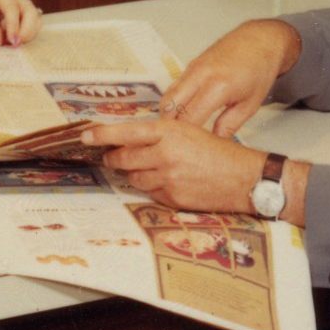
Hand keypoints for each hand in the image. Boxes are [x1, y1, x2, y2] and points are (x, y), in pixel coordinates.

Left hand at [0, 0, 40, 44]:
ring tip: (12, 42)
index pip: (13, 9)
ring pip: (35, 18)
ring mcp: (23, 2)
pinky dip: (28, 33)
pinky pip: (34, 23)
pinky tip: (14, 38)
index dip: (13, 26)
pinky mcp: (25, 12)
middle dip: (26, 30)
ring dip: (28, 33)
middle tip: (16, 44)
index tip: (12, 41)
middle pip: (30, 12)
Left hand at [83, 110, 266, 215]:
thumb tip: (133, 140)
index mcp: (169, 132)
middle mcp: (165, 154)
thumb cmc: (220, 153)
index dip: (102, 135)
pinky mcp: (172, 197)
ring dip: (133, 174)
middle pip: (124, 157)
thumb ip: (161, 136)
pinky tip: (164, 182)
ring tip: (144, 169)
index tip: (85, 136)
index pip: (126, 132)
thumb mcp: (189, 132)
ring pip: (134, 177)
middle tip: (109, 157)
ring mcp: (168, 178)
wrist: (244, 178)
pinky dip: (152, 187)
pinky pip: (151, 192)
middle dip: (114, 158)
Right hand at [164, 19, 300, 134]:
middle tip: (175, 143)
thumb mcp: (250, 104)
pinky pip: (174, 87)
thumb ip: (229, 125)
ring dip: (167, 115)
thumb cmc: (259, 70)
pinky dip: (172, 102)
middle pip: (169, 107)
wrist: (260, 39)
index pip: (189, 118)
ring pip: (167, 97)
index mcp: (218, 86)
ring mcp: (192, 68)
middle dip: (169, 127)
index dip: (185, 137)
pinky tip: (180, 114)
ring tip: (176, 132)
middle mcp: (200, 75)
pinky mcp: (190, 65)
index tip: (186, 149)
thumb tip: (213, 142)